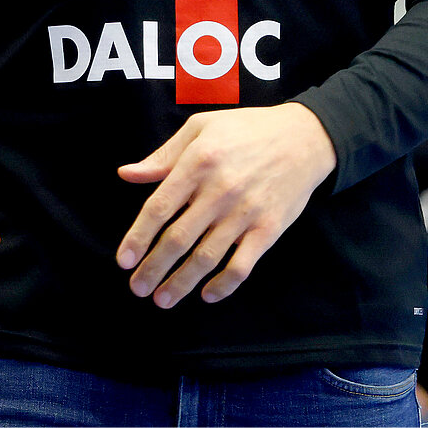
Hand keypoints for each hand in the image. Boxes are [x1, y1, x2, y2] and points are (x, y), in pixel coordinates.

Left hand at [116, 103, 336, 306]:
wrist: (304, 137)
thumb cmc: (247, 129)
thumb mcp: (201, 128)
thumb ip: (163, 156)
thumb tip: (126, 174)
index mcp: (199, 162)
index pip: (159, 207)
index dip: (138, 237)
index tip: (123, 261)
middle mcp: (220, 190)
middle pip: (178, 239)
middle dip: (153, 269)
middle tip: (137, 288)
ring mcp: (246, 212)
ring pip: (206, 258)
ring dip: (181, 283)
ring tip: (162, 300)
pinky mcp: (268, 229)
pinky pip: (242, 265)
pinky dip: (223, 285)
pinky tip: (207, 294)